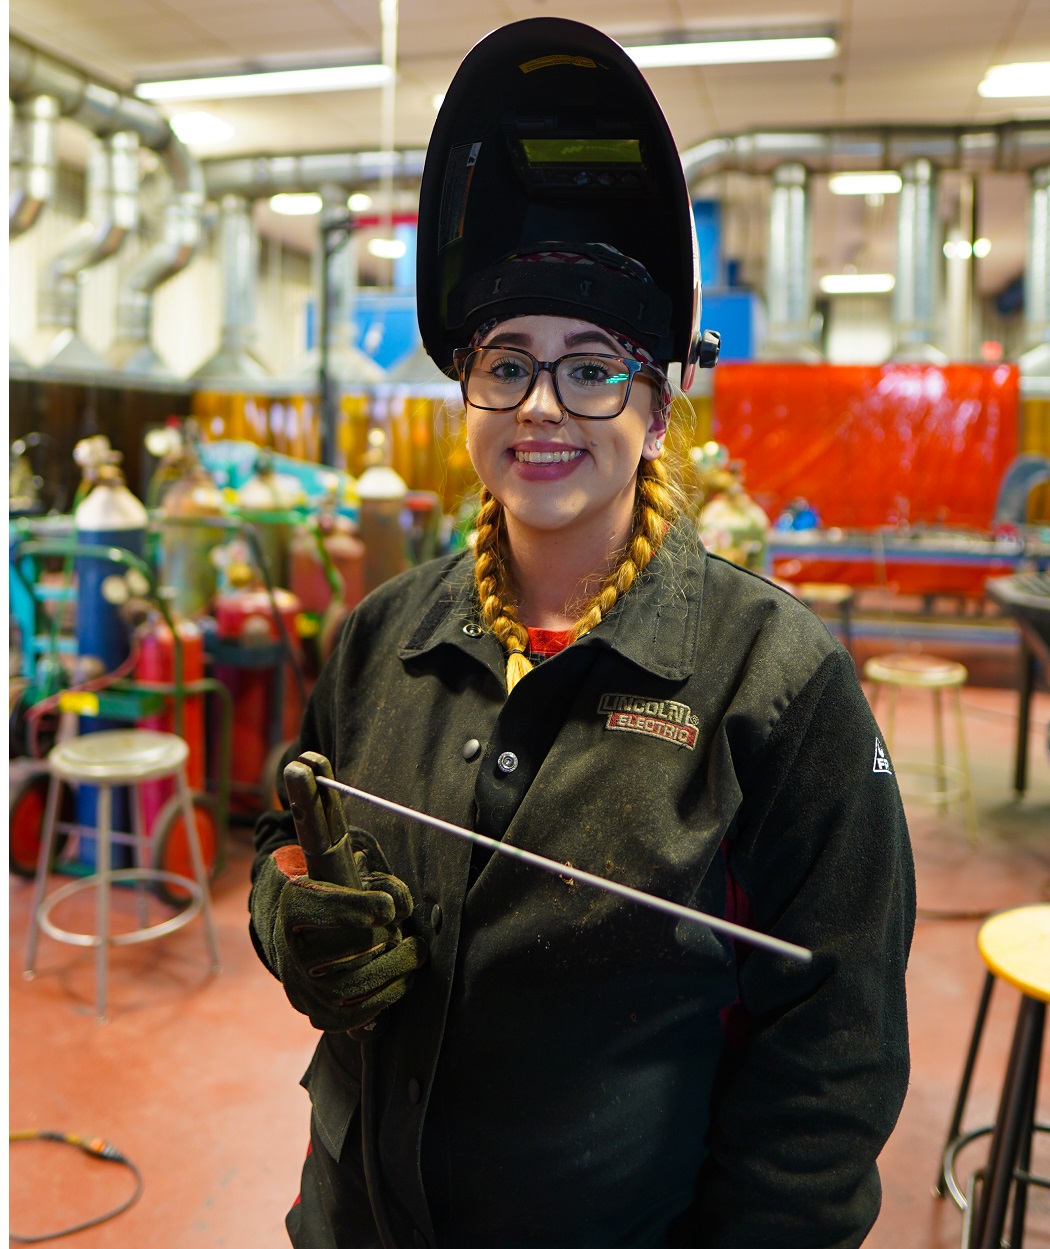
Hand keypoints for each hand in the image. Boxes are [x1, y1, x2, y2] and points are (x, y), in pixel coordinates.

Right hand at [251, 832, 427, 1031]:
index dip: (357, 909)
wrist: (309, 940)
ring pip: (352, 986)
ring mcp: (302, 987)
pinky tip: (404, 979)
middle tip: (406, 936)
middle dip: (385, 941)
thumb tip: (398, 909)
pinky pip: (354, 1014)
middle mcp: (291, 950)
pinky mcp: (318, 1013)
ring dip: (393, 970)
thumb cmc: (341, 902)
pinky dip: (386, 997)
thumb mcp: (355, 879)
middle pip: (343, 949)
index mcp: (295, 907)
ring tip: (414, 955)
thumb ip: (383, 885)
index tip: (387, 909)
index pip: (322, 908)